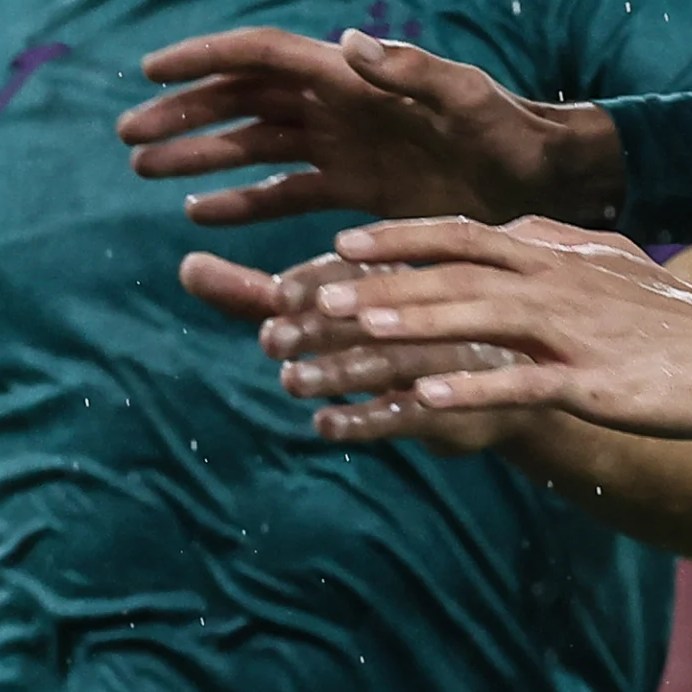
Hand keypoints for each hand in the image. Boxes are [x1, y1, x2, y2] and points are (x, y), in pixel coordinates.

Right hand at [116, 26, 622, 228]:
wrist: (547, 182)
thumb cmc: (514, 133)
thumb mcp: (468, 97)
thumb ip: (411, 69)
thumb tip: (347, 40)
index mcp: (352, 75)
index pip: (261, 56)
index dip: (202, 58)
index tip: (148, 69)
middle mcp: (337, 105)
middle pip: (241, 101)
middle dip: (183, 112)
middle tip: (127, 136)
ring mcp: (342, 147)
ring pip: (251, 146)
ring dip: (199, 156)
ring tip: (145, 172)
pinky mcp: (354, 191)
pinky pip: (283, 192)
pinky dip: (241, 202)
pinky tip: (199, 215)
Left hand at [178, 250, 533, 456]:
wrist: (506, 393)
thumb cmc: (385, 338)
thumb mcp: (319, 313)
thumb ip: (255, 294)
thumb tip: (186, 265)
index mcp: (398, 273)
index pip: (357, 270)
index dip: (316, 281)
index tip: (277, 298)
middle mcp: (427, 310)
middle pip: (372, 311)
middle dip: (321, 325)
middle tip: (272, 339)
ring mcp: (448, 360)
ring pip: (390, 362)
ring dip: (340, 372)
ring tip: (291, 382)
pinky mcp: (458, 411)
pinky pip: (413, 415)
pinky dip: (369, 419)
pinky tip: (326, 426)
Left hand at [187, 216, 691, 439]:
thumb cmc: (670, 317)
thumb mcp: (602, 267)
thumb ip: (551, 248)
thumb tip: (511, 230)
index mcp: (546, 253)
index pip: (452, 237)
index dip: (389, 243)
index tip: (329, 250)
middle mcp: (545, 280)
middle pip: (436, 281)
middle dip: (362, 295)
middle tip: (294, 309)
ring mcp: (565, 328)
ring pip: (461, 326)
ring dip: (393, 336)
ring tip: (335, 342)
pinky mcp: (590, 378)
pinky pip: (519, 382)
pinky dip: (471, 388)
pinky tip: (422, 401)